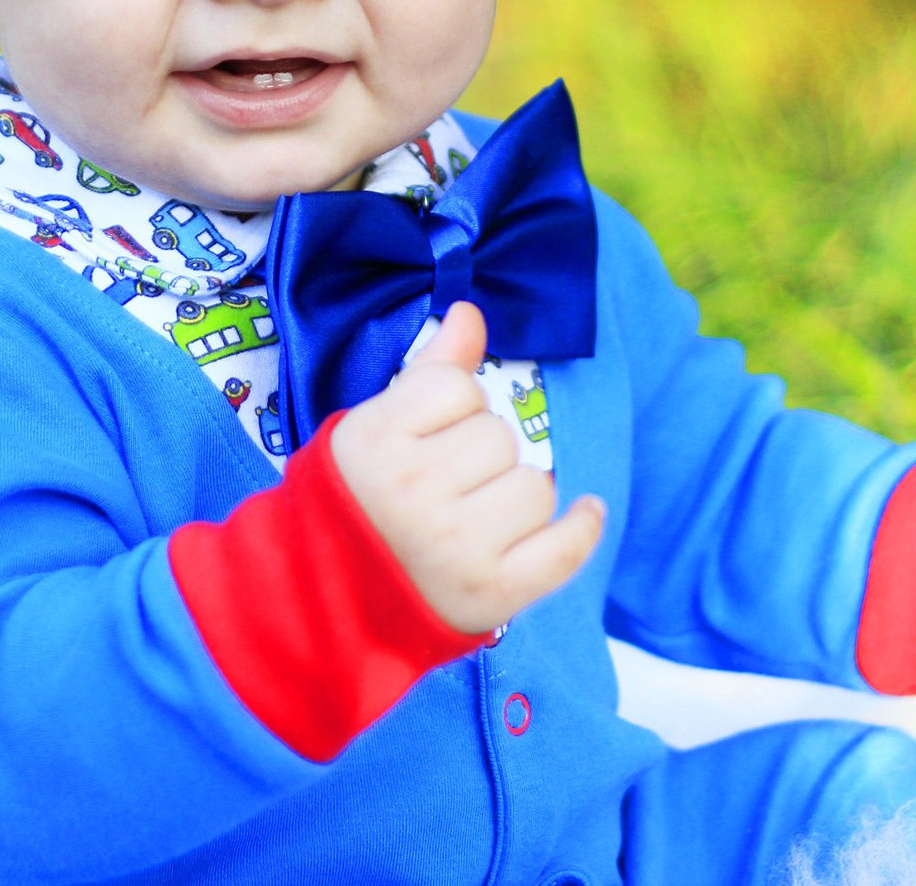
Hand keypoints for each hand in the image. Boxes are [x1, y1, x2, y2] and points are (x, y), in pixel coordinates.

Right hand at [329, 300, 605, 635]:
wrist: (330, 602)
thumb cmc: (358, 502)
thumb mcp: (375, 428)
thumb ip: (430, 372)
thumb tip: (471, 313)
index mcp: (374, 443)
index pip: (458, 388)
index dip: (454, 407)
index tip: (433, 437)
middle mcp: (412, 493)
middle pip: (499, 436)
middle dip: (483, 454)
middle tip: (448, 486)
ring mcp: (453, 547)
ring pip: (535, 486)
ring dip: (518, 495)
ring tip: (479, 517)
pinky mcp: (490, 594)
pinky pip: (564, 547)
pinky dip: (582, 527)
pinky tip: (585, 512)